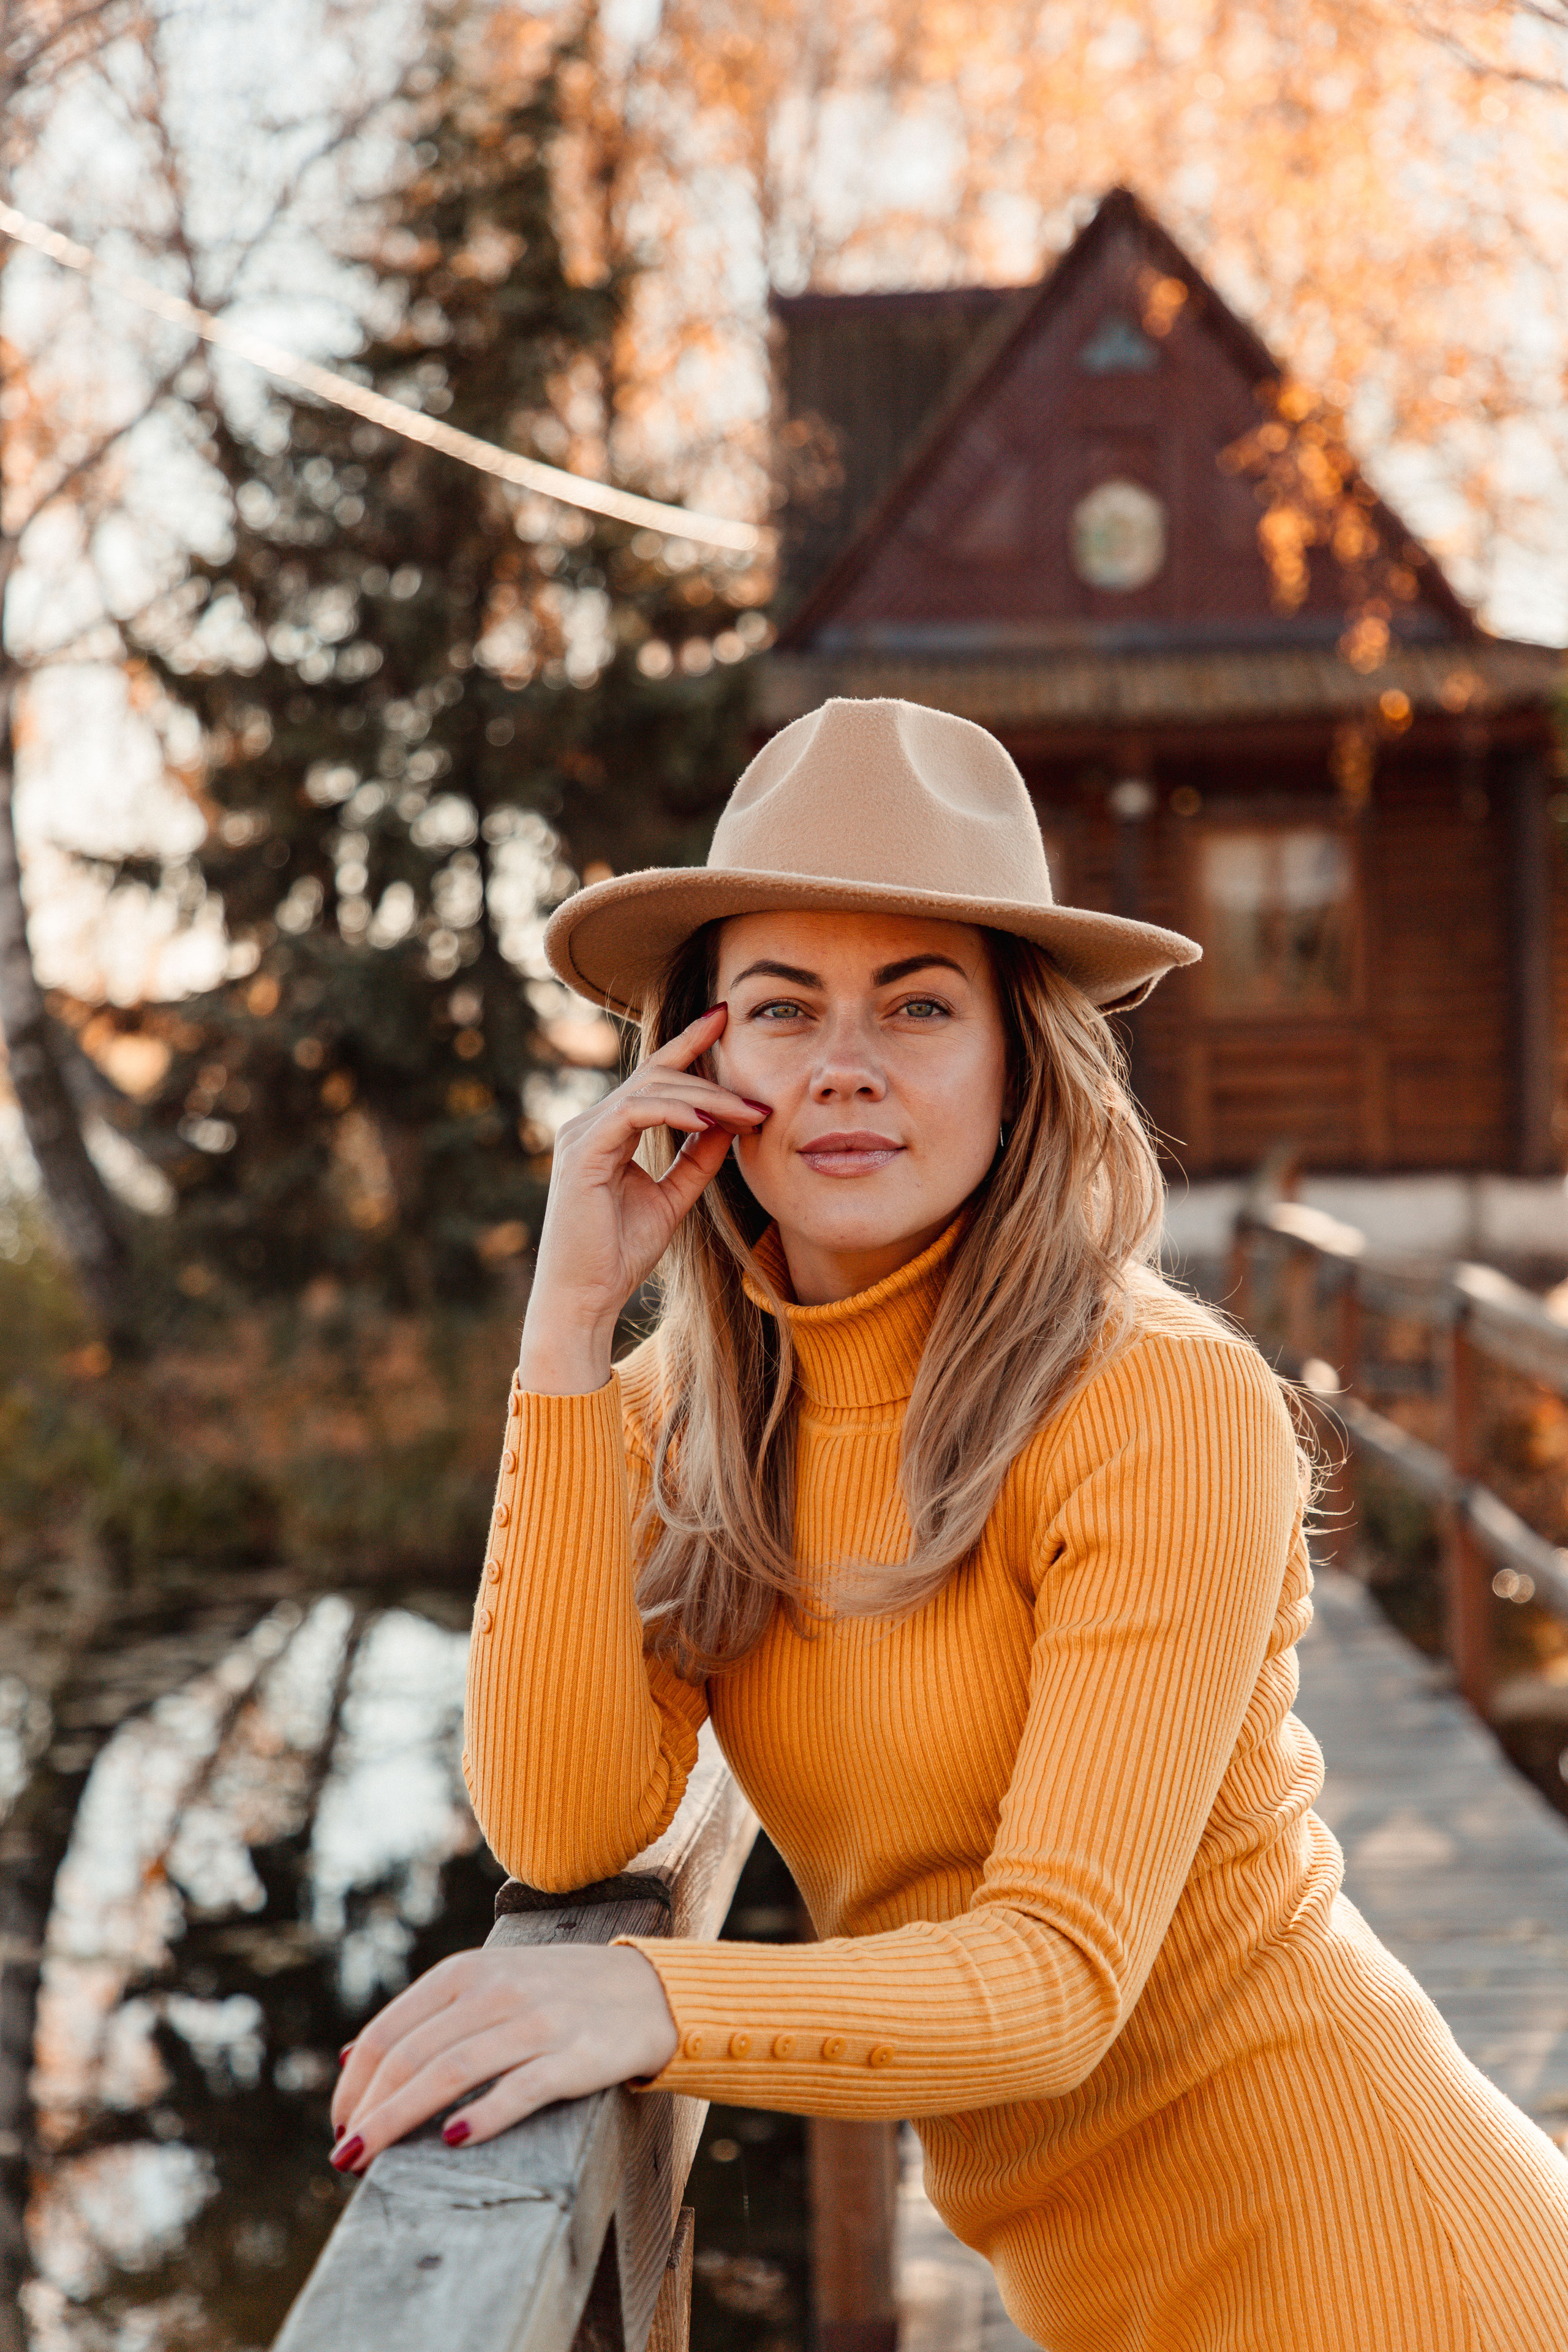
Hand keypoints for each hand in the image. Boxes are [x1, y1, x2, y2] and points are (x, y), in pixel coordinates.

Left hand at [328, 1942, 679, 2172]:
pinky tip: (453, 2140)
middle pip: (412, 2056)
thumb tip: (345, 2058)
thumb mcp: (486, 1982)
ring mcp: (537, 2022)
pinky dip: (482, 2114)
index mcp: (467, 1972)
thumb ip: (423, 2016)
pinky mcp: (575, 2056)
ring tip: (370, 2158)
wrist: (647, 1989)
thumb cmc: (553, 1994)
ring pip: (451, 2072)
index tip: (339, 2124)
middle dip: (369, 2111)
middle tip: (344, 2155)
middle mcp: (496, 1991)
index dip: (354, 2084)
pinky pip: (520, 2087)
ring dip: (401, 2120)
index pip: (388, 2031)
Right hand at [518, 1004, 767, 1393]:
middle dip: (712, 1076)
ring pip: (650, 1089)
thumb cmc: (619, 1256)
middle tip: (760, 1096)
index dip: (688, 1043)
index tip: (724, 1017)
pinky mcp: (583, 1150)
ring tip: (748, 1112)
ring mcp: (582, 1133)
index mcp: (608, 1132)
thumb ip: (697, 1159)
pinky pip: (635, 1111)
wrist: (584, 1299)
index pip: (654, 1076)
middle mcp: (590, 1124)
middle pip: (658, 1077)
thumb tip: (730, 1123)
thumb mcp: (672, 1199)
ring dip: (706, 1097)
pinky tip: (711, 1120)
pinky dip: (676, 1111)